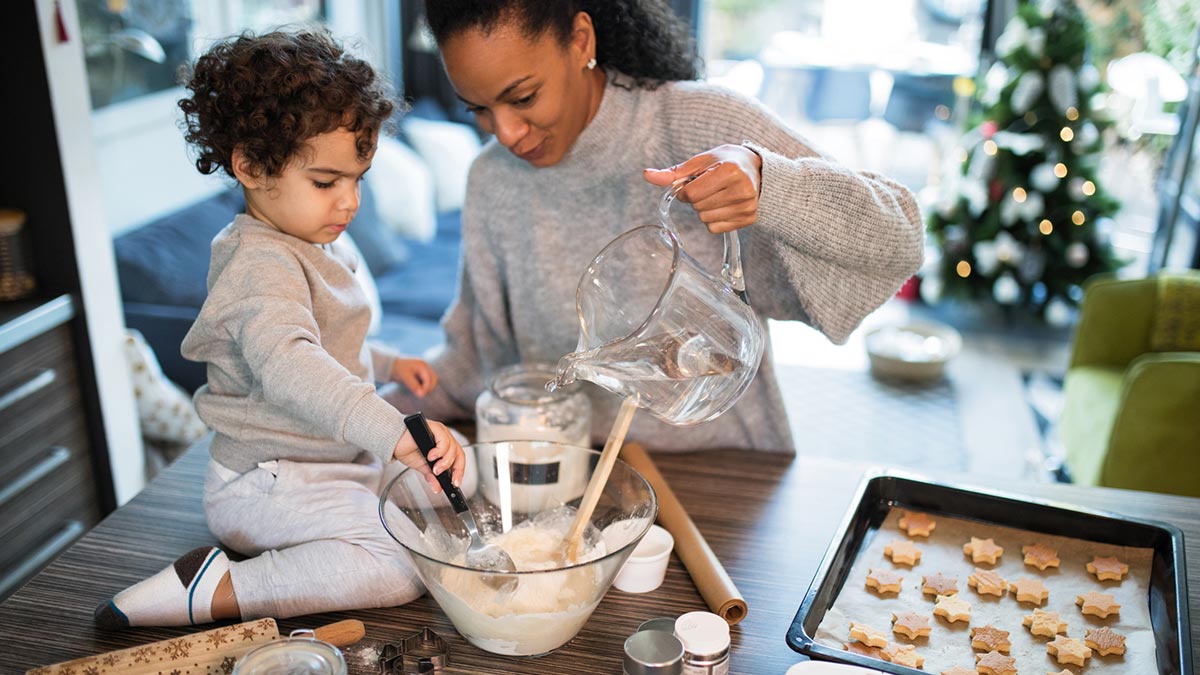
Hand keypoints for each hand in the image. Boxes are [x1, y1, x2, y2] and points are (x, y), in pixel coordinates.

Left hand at [392, 358, 437, 396]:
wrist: (391, 365)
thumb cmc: (398, 369)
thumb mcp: (405, 377)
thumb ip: (413, 386)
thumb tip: (422, 395)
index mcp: (422, 365)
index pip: (429, 379)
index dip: (426, 388)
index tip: (421, 396)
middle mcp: (425, 366)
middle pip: (434, 379)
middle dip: (429, 388)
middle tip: (421, 395)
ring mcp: (424, 369)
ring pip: (432, 380)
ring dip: (428, 387)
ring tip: (420, 392)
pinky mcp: (422, 373)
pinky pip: (428, 380)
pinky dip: (426, 386)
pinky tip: (419, 389)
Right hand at [392, 418, 465, 491]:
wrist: (393, 441)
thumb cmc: (407, 448)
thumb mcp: (422, 467)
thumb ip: (432, 476)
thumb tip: (438, 488)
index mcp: (444, 447)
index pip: (458, 459)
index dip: (459, 471)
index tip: (455, 483)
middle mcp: (445, 438)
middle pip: (458, 453)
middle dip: (456, 469)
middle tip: (449, 480)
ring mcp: (441, 432)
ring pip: (452, 447)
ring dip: (445, 462)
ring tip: (435, 469)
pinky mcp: (435, 427)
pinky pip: (444, 440)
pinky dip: (440, 451)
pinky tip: (431, 456)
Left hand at [643, 144, 763, 232]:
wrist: (758, 170)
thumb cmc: (726, 162)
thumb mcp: (701, 162)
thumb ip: (674, 173)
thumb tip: (646, 175)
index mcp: (729, 171)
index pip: (691, 194)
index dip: (685, 191)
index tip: (694, 183)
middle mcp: (742, 189)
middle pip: (698, 207)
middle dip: (697, 199)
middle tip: (710, 187)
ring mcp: (747, 206)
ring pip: (705, 219)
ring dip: (704, 209)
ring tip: (718, 195)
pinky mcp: (748, 219)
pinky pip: (715, 228)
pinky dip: (714, 219)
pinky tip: (724, 205)